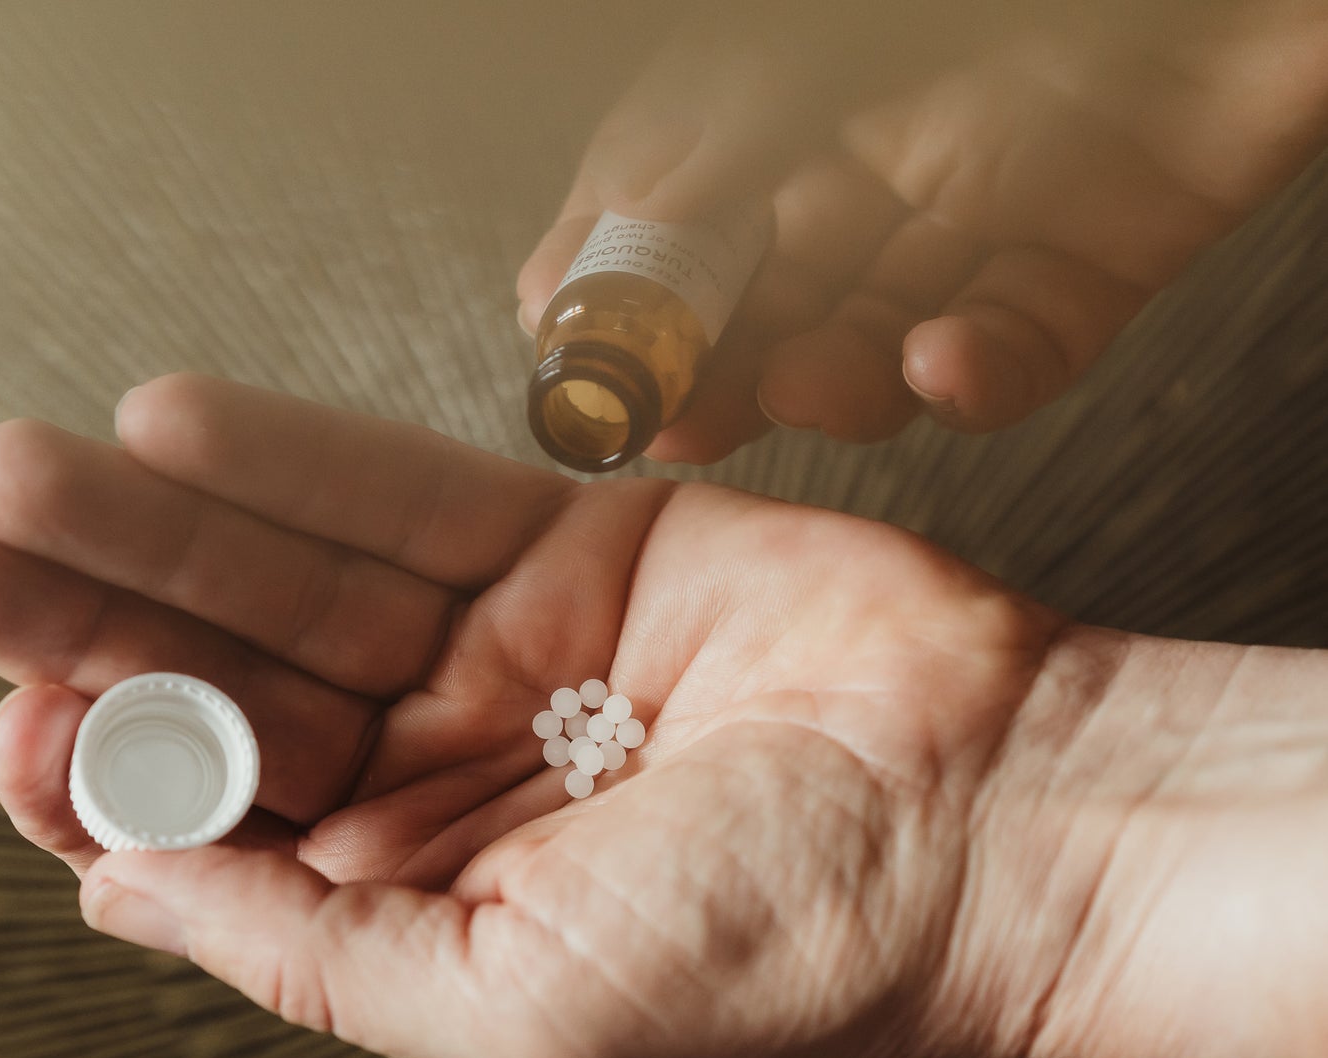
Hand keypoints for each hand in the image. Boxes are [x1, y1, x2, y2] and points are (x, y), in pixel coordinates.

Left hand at [0, 376, 1325, 1057]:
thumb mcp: (514, 1007)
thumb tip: (118, 893)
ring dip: (162, 524)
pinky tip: (183, 432)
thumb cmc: (783, 945)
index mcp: (413, 893)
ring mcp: (500, 648)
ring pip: (295, 575)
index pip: (208, 822)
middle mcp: (439, 767)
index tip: (21, 722)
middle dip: (86, 618)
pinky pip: (409, 492)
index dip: (97, 769)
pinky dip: (300, 463)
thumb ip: (310, 959)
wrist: (976, 818)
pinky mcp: (571, 545)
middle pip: (226, 681)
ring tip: (32, 473)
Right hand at [518, 0, 1327, 460]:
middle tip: (671, 421)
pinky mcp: (1081, 269)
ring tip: (805, 385)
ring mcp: (981, 214)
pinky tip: (948, 359)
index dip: (625, 290)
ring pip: (878, 342)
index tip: (576, 359)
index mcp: (799, 88)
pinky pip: (1012, 352)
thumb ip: (707, 136)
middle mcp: (882, 151)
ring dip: (831, 383)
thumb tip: (596, 244)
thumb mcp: (813, 36)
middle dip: (716, 367)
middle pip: (770, 296)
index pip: (678, 209)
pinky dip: (974, 377)